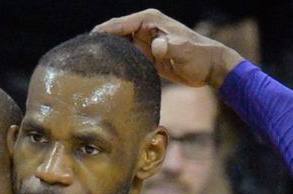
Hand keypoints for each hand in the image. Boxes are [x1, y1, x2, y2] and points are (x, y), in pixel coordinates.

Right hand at [93, 9, 243, 87]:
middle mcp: (145, 28)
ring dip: (107, 54)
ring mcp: (145, 41)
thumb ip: (170, 48)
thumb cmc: (199, 56)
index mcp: (150, 20)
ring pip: (119, 46)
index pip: (120, 24)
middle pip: (115, 34)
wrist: (210, 68)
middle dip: (100, 43)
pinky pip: (127, 57)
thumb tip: (156, 47)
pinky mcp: (147, 55)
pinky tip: (106, 74)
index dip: (103, 33)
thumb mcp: (185, 51)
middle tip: (82, 56)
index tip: (87, 43)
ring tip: (90, 66)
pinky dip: (117, 63)